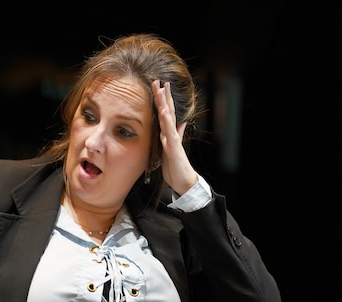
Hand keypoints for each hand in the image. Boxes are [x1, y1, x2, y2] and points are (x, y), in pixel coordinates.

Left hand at [151, 80, 197, 194]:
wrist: (182, 180)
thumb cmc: (175, 164)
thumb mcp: (172, 146)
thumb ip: (177, 133)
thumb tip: (181, 122)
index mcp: (169, 133)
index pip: (166, 112)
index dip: (162, 99)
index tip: (159, 85)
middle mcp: (172, 133)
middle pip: (167, 111)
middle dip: (163, 96)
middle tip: (159, 81)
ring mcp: (173, 138)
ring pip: (168, 118)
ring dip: (165, 104)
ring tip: (161, 90)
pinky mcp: (173, 147)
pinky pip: (170, 132)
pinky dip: (167, 121)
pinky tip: (165, 111)